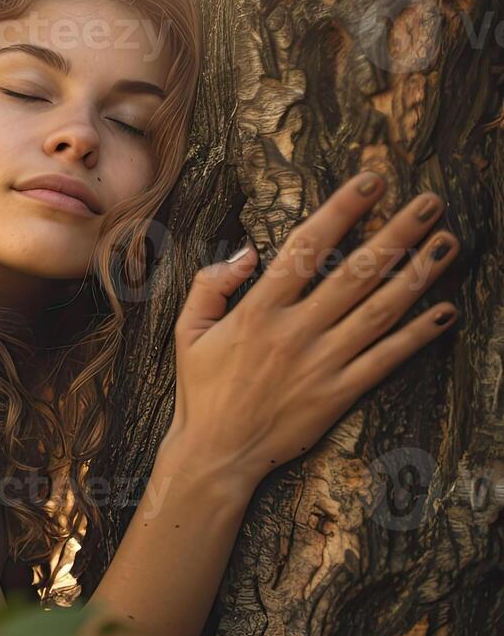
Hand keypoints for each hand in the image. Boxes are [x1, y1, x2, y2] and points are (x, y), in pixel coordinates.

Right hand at [161, 170, 459, 498]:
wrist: (216, 454)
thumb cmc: (202, 390)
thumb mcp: (187, 331)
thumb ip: (211, 286)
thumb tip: (248, 252)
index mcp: (257, 310)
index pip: (306, 248)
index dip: (342, 211)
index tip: (371, 181)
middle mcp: (295, 332)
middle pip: (355, 273)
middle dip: (396, 232)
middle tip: (429, 202)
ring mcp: (322, 363)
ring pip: (380, 310)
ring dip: (418, 274)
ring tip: (448, 242)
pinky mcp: (340, 394)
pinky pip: (387, 359)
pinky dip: (419, 335)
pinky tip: (446, 310)